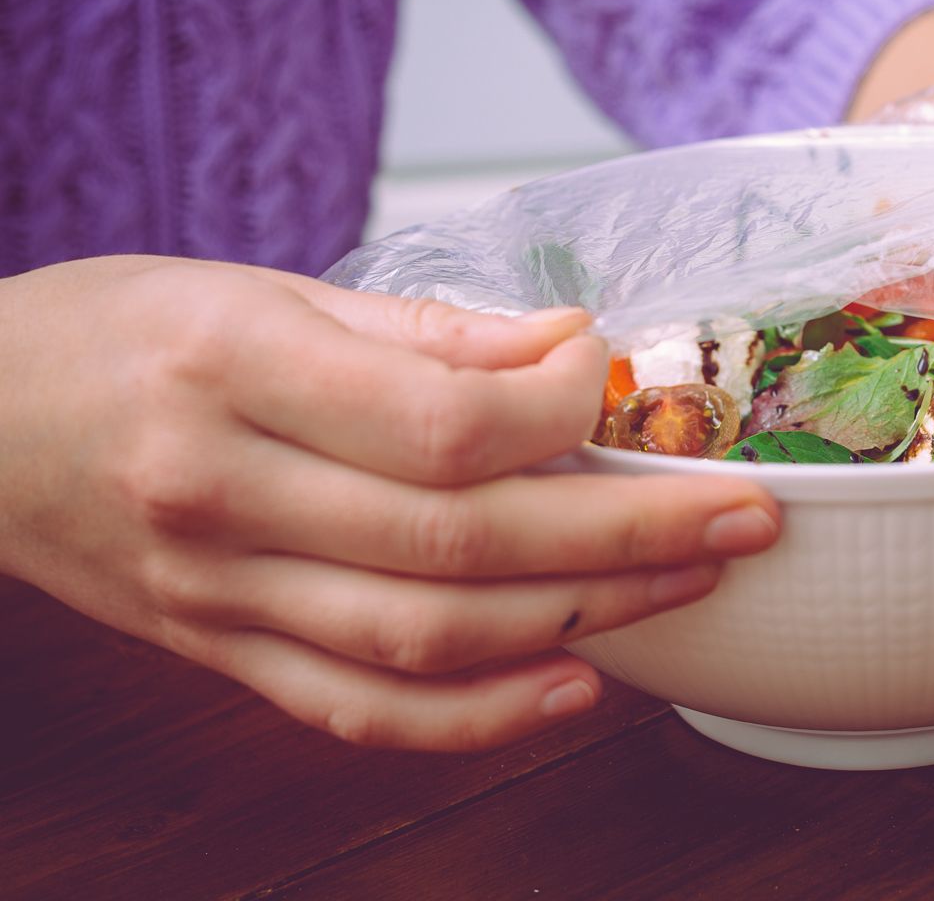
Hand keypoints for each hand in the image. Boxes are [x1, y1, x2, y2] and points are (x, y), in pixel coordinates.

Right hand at [0, 257, 780, 750]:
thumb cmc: (119, 332)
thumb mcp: (257, 285)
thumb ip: (418, 328)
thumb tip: (566, 344)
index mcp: (234, 370)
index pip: (436, 423)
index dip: (559, 413)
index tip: (619, 379)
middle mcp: (223, 493)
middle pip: (461, 541)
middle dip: (627, 535)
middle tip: (744, 515)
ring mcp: (219, 593)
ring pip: (428, 637)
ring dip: (581, 618)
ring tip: (690, 583)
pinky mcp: (220, 654)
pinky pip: (361, 711)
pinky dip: (477, 717)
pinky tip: (576, 686)